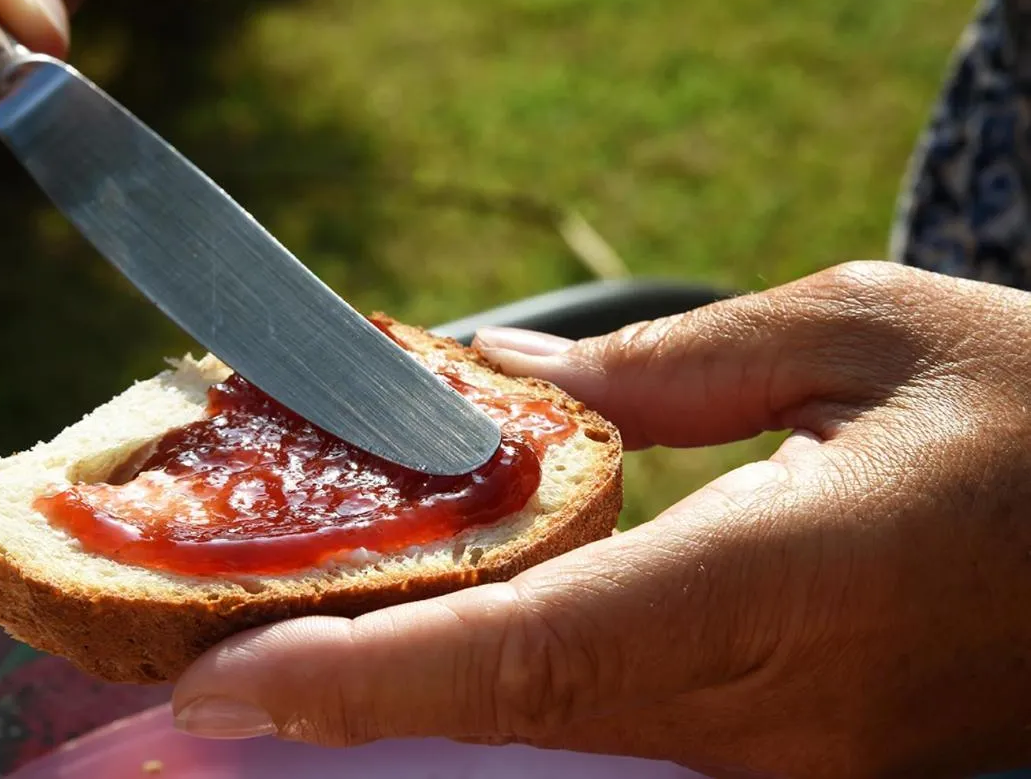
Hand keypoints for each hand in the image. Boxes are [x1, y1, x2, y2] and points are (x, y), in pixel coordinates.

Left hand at [171, 262, 1030, 778]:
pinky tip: (436, 624)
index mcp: (784, 587)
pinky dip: (495, 680)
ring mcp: (776, 761)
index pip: (530, 657)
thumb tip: (510, 376)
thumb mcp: (861, 334)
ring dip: (405, 684)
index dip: (362, 679)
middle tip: (207, 644)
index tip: (223, 681)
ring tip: (293, 620)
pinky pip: (606, 724)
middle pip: (505, 710)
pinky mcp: (783, 761)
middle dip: (342, 686)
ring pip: (545, 731)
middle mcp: (768, 713)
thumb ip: (672, 361)